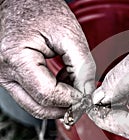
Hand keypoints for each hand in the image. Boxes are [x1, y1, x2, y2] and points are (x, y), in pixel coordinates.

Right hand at [0, 0, 95, 118]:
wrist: (23, 1)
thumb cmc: (41, 10)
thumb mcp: (70, 34)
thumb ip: (83, 66)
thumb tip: (87, 92)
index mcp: (16, 57)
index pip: (47, 94)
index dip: (71, 99)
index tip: (86, 96)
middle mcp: (4, 71)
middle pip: (38, 107)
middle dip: (65, 107)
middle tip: (83, 98)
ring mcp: (5, 76)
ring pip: (35, 105)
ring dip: (59, 101)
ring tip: (73, 82)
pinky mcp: (11, 77)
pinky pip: (32, 96)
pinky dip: (51, 95)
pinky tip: (63, 79)